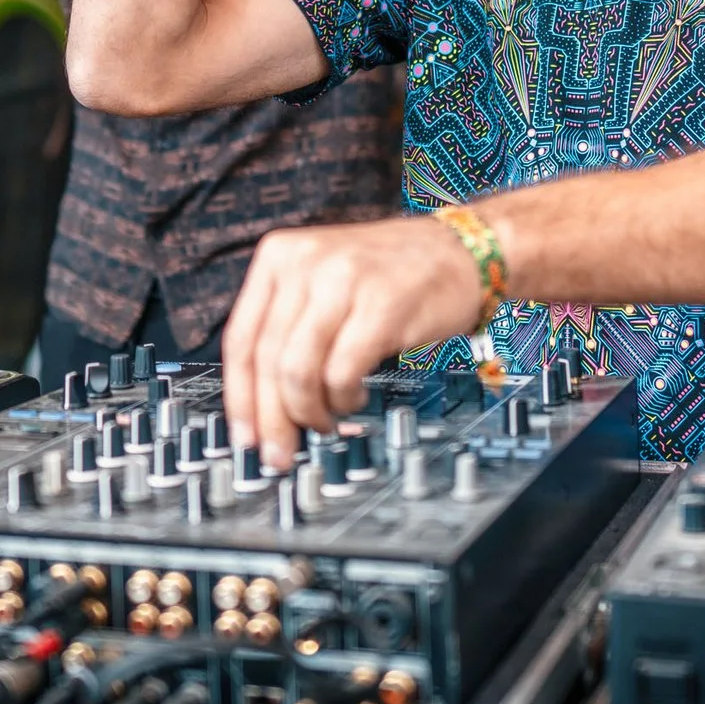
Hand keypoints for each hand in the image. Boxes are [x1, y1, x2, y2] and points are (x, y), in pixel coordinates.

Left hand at [222, 214, 481, 468]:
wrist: (464, 251)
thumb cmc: (395, 272)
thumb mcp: (324, 278)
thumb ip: (289, 325)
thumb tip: (262, 401)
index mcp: (280, 255)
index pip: (240, 339)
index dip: (240, 398)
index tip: (244, 435)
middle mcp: (305, 263)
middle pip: (267, 361)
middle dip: (271, 419)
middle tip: (280, 453)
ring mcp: (343, 281)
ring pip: (297, 372)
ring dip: (308, 413)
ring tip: (326, 420)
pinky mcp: (381, 305)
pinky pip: (341, 373)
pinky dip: (343, 399)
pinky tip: (353, 398)